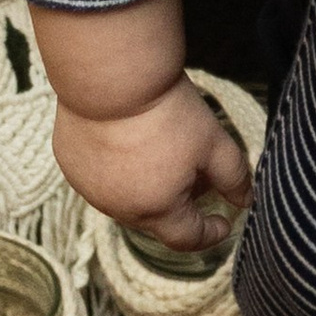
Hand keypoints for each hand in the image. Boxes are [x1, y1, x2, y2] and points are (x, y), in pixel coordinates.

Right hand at [51, 78, 252, 245]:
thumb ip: (235, 178)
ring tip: (161, 152)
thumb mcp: (214, 143)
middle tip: (196, 174)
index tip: (223, 221)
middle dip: (180, 203)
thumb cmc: (166, 111)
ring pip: (126, 198)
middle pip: (157, 218)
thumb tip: (245, 201)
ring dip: (146, 187)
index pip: (188, 238)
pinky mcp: (69, 164)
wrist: (111, 76)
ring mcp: (89, 188)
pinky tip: (127, 141)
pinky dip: (116, 169)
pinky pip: (99, 178)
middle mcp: (119, 208)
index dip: (210, 232)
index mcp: (158, 210)